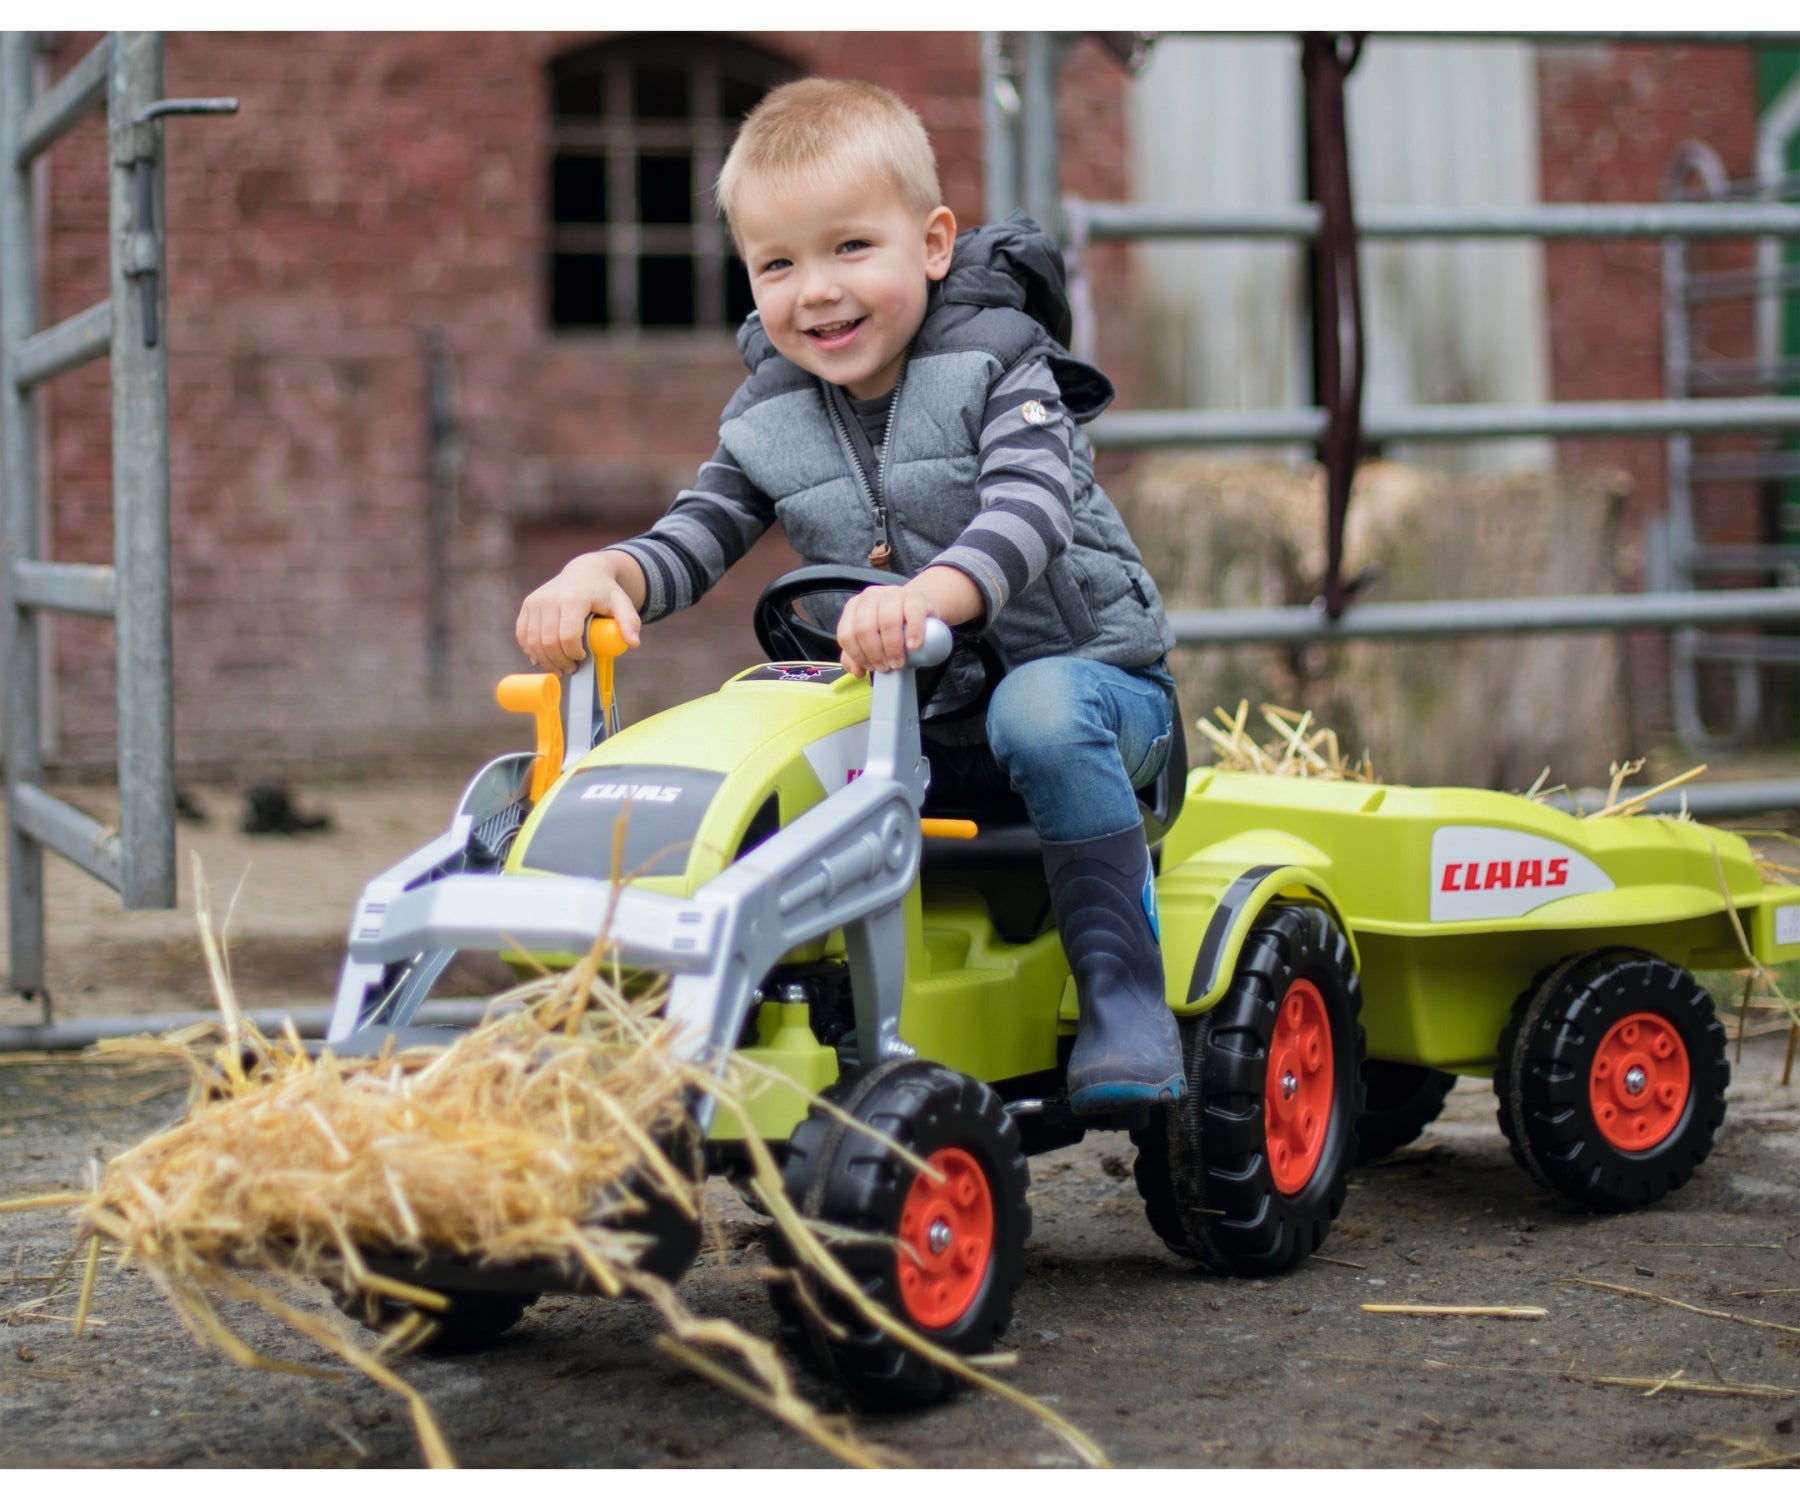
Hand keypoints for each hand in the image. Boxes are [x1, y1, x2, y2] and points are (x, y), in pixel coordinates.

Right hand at [515, 551, 643, 672]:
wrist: (584, 572)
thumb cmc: (604, 591)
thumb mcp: (622, 603)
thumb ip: (630, 622)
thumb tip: (633, 643)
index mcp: (573, 599)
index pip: (567, 636)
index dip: (574, 654)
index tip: (583, 658)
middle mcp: (550, 599)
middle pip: (549, 642)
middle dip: (559, 661)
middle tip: (571, 669)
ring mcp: (536, 601)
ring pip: (533, 641)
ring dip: (544, 660)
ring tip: (558, 667)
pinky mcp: (528, 605)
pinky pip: (523, 635)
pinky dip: (530, 650)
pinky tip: (542, 658)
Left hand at [837, 584, 931, 676]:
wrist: (917, 607)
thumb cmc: (892, 624)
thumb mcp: (872, 638)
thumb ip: (858, 655)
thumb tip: (856, 671)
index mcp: (855, 607)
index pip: (846, 634)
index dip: (857, 655)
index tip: (870, 667)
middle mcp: (870, 597)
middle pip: (864, 628)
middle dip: (875, 653)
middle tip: (886, 667)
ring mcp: (893, 594)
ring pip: (887, 621)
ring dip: (892, 648)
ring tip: (898, 662)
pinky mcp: (915, 597)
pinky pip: (912, 614)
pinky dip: (913, 633)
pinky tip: (913, 646)